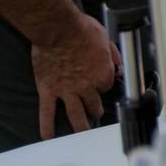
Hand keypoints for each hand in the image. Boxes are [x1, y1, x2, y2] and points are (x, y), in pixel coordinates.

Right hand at [31, 12, 120, 139]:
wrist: (57, 28)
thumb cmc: (81, 29)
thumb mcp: (104, 37)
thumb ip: (112, 53)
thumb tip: (118, 63)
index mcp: (102, 73)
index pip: (106, 86)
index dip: (103, 85)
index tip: (100, 84)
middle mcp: (86, 86)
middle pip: (94, 104)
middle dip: (95, 110)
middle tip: (95, 113)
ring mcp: (66, 90)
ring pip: (76, 114)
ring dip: (80, 126)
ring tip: (82, 134)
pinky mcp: (48, 90)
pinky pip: (47, 112)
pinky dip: (47, 126)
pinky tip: (48, 137)